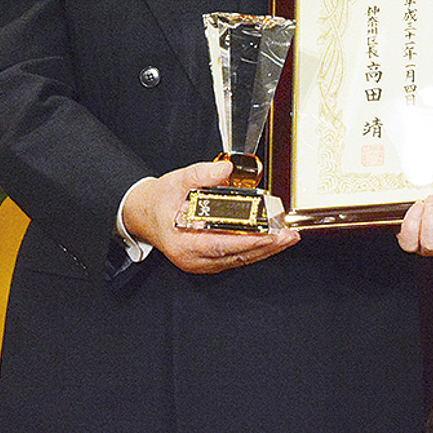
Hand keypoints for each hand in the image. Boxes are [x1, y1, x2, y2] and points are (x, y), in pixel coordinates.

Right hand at [122, 159, 300, 273]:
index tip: (271, 235)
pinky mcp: (209, 260)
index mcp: (184, 243)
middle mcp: (193, 259)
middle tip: (289, 235)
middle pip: (236, 256)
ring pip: (239, 259)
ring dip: (265, 249)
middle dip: (266, 246)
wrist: (144, 214)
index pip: (221, 245)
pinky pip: (236, 257)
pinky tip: (271, 239)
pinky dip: (254, 249)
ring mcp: (201, 263)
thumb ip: (202, 173)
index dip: (249, 241)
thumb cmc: (160, 201)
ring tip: (287, 237)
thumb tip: (225, 169)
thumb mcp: (178, 180)